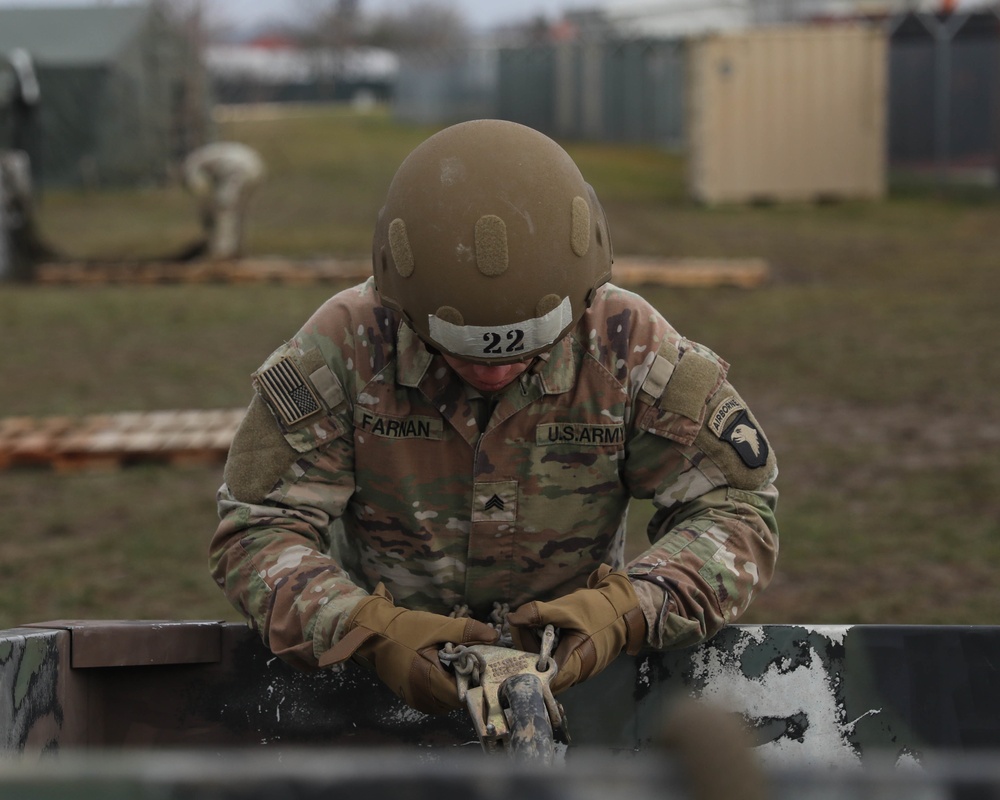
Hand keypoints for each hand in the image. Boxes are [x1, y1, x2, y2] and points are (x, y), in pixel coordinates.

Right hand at [319, 584, 497, 713]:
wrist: (373, 632)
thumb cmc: (406, 629)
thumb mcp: (438, 625)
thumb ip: (467, 631)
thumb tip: (495, 636)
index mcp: (428, 681)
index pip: (462, 695)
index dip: (474, 681)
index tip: (480, 665)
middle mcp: (422, 698)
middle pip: (456, 701)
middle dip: (466, 683)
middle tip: (470, 661)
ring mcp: (415, 700)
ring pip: (447, 702)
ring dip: (455, 686)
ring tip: (456, 664)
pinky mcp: (411, 697)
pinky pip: (436, 699)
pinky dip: (444, 688)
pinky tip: (444, 669)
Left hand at [507, 565, 644, 693]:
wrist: (623, 608)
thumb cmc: (597, 610)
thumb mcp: (566, 609)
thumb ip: (538, 614)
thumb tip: (511, 619)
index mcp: (573, 667)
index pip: (537, 671)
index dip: (523, 650)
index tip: (519, 627)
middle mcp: (574, 675)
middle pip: (539, 669)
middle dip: (528, 645)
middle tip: (526, 622)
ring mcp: (576, 670)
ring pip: (545, 663)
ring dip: (536, 644)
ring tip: (537, 624)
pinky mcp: (576, 662)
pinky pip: (554, 658)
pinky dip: (547, 644)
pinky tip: (547, 629)